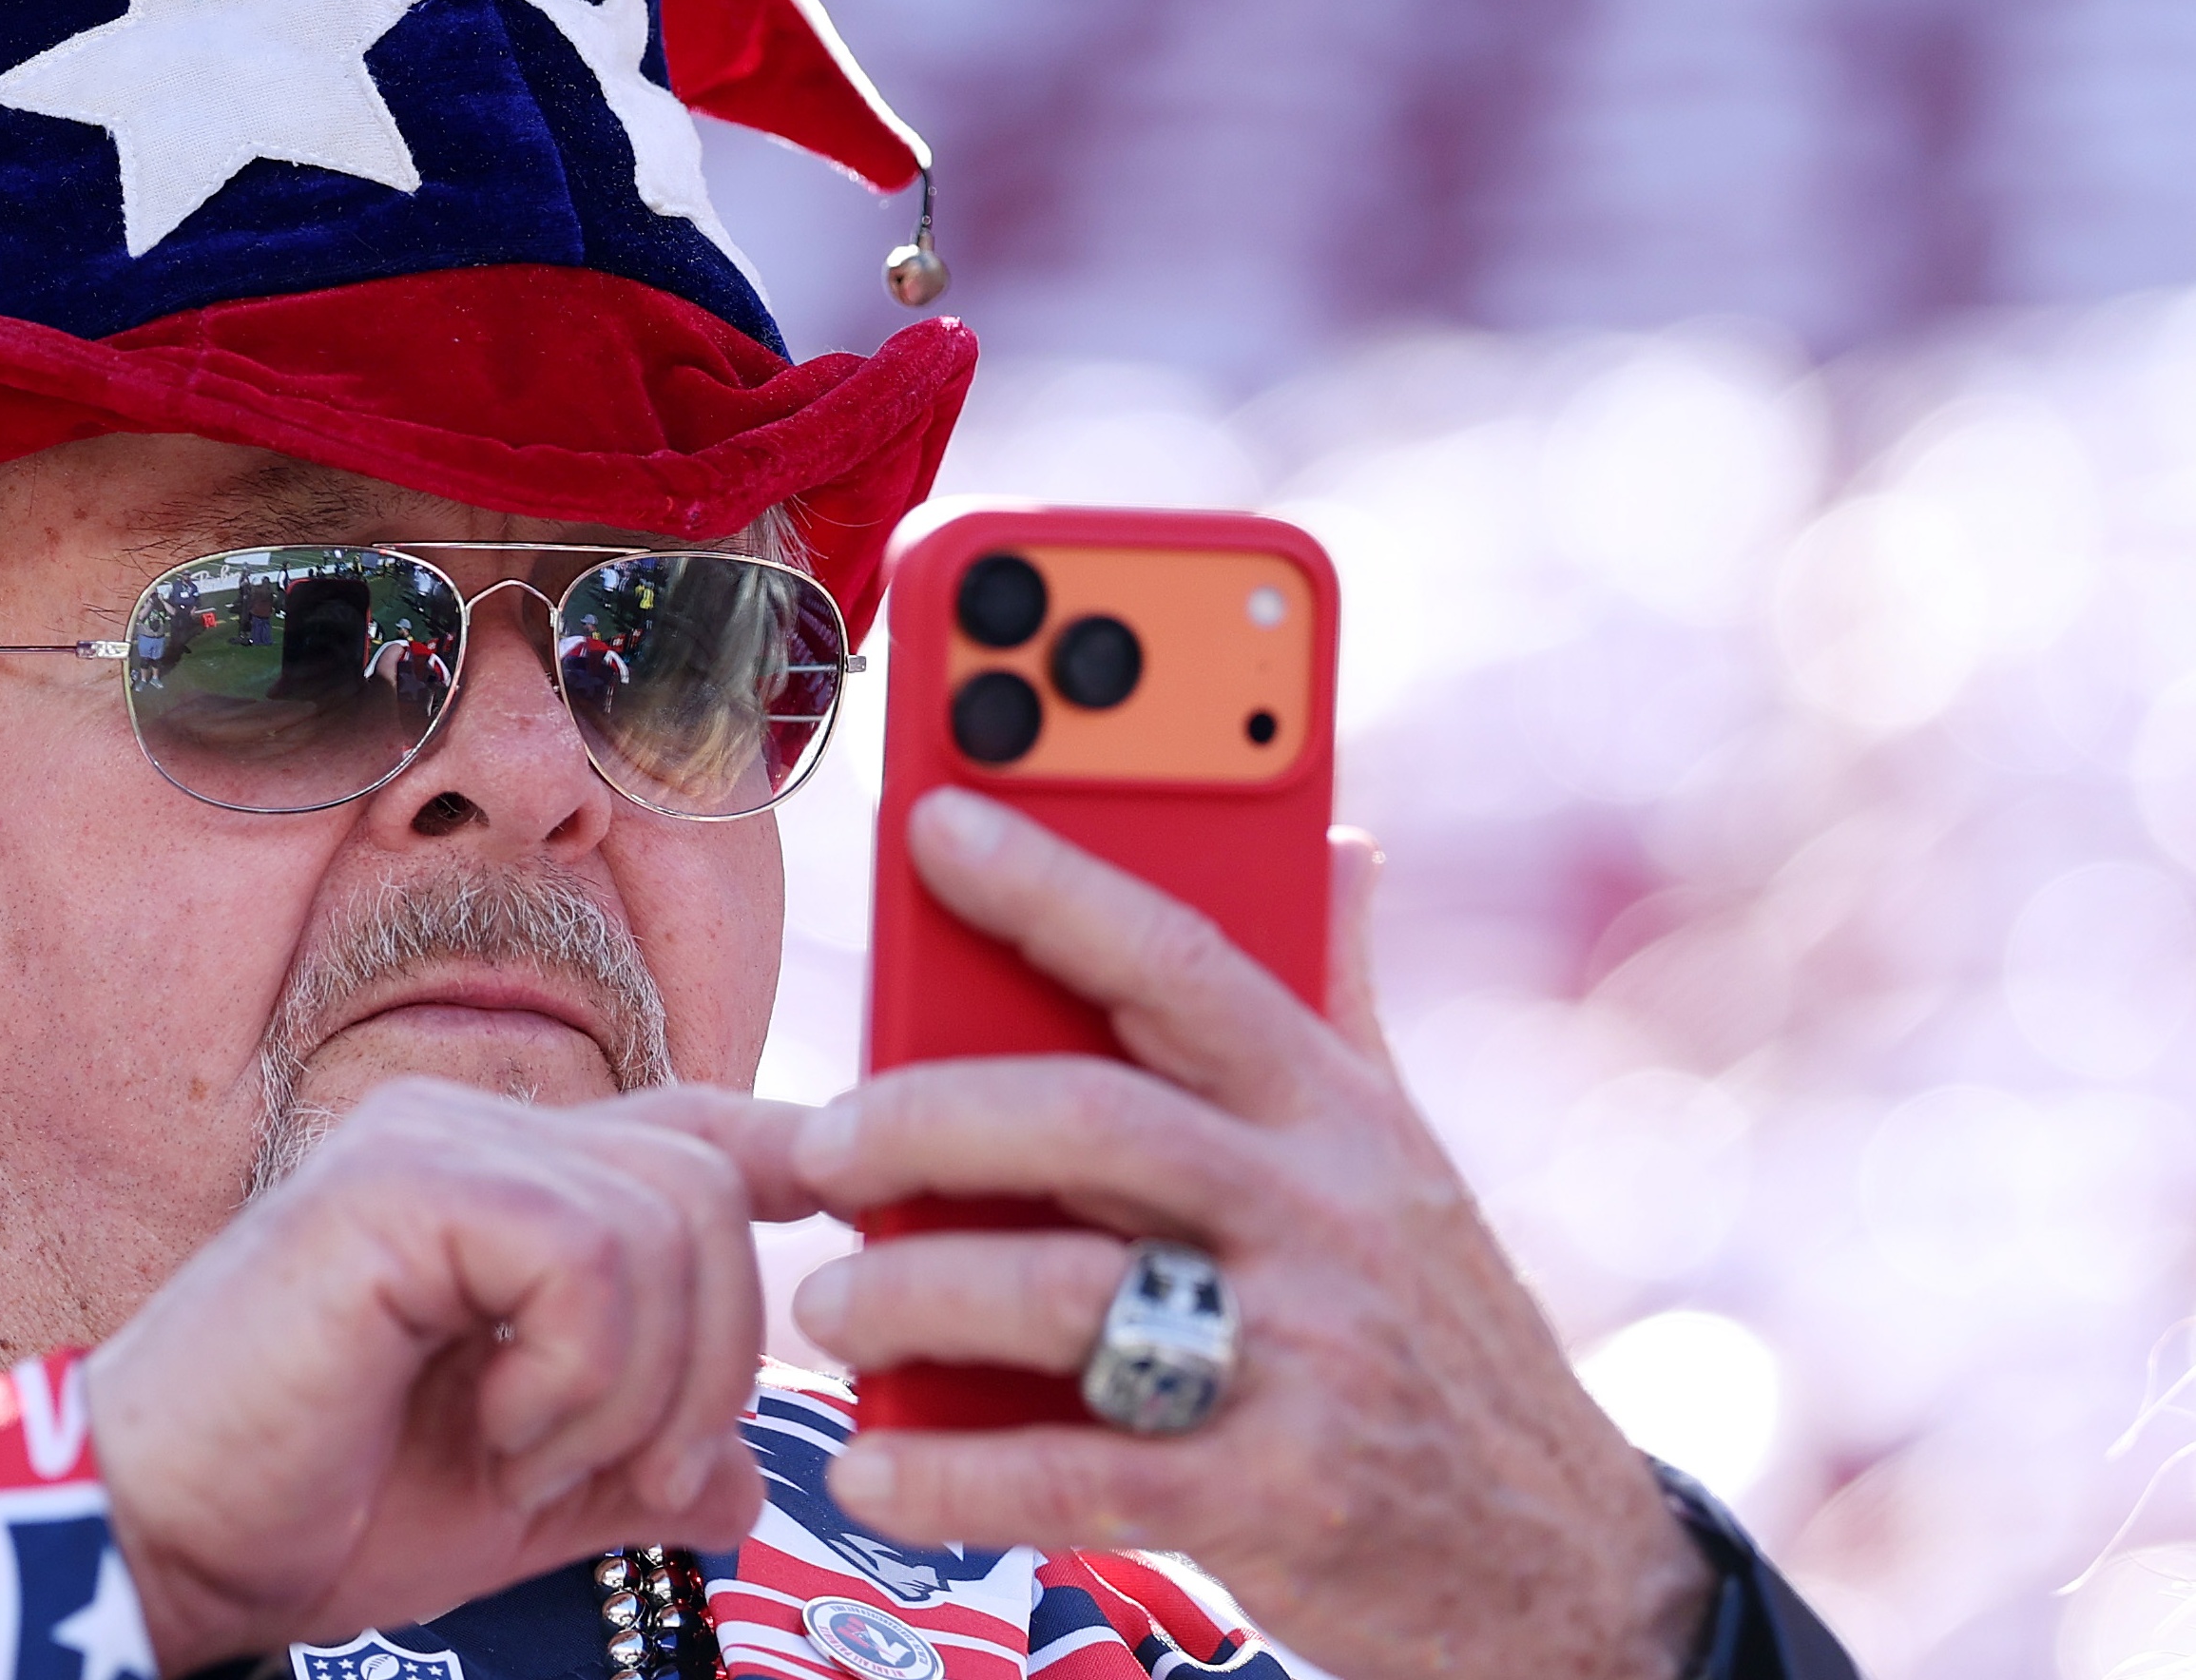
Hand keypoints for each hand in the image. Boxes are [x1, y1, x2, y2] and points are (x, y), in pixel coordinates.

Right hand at [84, 1081, 815, 1671]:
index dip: (795, 1157)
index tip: (859, 1210)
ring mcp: (430, 1142)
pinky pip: (586, 1255)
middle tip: (622, 1473)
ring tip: (527, 1456)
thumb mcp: (523, 1493)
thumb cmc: (317, 1507)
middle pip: (711, 1184)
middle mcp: (470, 1128)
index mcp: (502, 1179)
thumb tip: (747, 1484)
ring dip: (633, 1387)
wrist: (169, 1542)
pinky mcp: (396, 1186)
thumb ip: (634, 1466)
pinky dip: (575, 1376)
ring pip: (666, 1220)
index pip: (692, 1126)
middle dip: (713, 1359)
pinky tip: (495, 1429)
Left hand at [785, 790, 1715, 1679]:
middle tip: (822, 1147)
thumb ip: (1343, 1000)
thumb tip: (1336, 840)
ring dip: (914, 1296)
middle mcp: (1323, 1218)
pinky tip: (873, 1472)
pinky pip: (1081, 1473)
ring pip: (1067, 1292)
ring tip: (832, 1309)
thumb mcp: (1406, 1158)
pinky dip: (955, 1475)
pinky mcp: (1277, 1500)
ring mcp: (1305, 1361)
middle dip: (927, 1120)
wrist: (1564, 1564)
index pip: (1184, 963)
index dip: (1054, 884)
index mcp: (1339, 1115)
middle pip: (1091, 1123)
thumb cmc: (1438, 1336)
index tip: (932, 822)